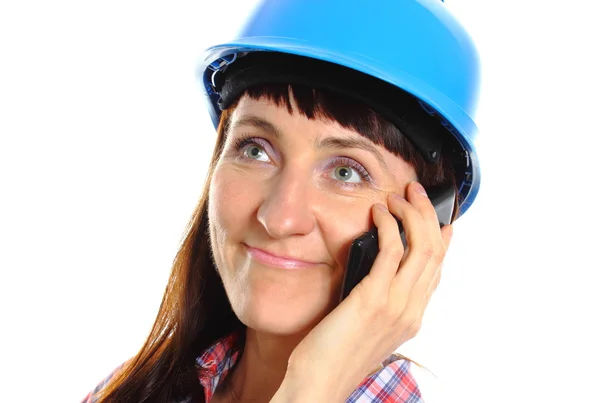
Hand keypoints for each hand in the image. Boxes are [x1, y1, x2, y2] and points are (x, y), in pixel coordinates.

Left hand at [285, 181, 453, 400]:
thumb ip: (381, 301)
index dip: (442, 241)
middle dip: (428, 215)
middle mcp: (411, 310)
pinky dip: (388, 225)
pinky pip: (391, 251)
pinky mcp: (373, 299)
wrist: (320, 382)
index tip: (440, 220)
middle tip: (416, 193)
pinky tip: (379, 213)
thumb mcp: (368, 327)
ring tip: (398, 197)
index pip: (437, 271)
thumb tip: (379, 272)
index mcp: (412, 317)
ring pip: (421, 247)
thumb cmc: (335, 354)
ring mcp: (396, 305)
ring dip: (412, 214)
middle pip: (435, 252)